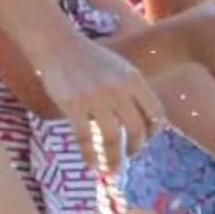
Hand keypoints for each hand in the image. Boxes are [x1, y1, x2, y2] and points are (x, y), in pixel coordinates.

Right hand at [36, 31, 166, 168]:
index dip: (153, 132)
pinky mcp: (73, 104)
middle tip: (128, 157)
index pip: (156, 113)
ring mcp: (95, 97)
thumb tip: (142, 122)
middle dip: (135, 148)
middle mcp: (118, 88)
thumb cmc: (90, 59)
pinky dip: (90, 156)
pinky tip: (90, 164)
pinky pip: (85, 138)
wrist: (58, 45)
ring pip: (113, 138)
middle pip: (137, 129)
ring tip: (111, 169)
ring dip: (114, 159)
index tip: (145, 140)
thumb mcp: (120, 68)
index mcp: (134, 79)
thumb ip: (133, 91)